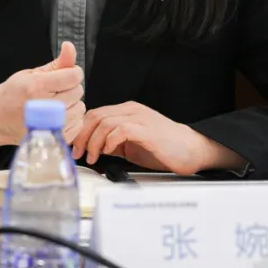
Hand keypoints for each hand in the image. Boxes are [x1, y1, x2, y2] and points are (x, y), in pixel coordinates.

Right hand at [0, 42, 85, 152]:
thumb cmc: (13, 94)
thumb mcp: (32, 73)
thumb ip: (57, 63)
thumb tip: (70, 46)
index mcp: (37, 86)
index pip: (73, 76)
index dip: (73, 72)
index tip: (66, 74)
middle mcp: (44, 106)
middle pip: (78, 91)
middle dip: (70, 87)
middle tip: (55, 90)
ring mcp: (49, 125)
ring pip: (80, 108)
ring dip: (72, 104)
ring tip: (56, 103)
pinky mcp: (53, 138)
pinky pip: (78, 125)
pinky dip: (72, 119)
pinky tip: (58, 116)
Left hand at [71, 102, 243, 175]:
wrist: (192, 149)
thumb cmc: (164, 148)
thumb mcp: (132, 144)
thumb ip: (113, 143)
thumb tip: (92, 149)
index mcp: (127, 111)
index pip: (95, 114)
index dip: (80, 130)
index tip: (75, 147)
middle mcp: (131, 111)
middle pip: (96, 116)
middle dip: (82, 136)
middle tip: (78, 153)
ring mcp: (139, 119)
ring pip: (105, 122)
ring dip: (93, 141)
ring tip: (93, 157)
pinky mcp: (147, 130)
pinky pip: (121, 130)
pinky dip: (109, 141)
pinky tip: (108, 152)